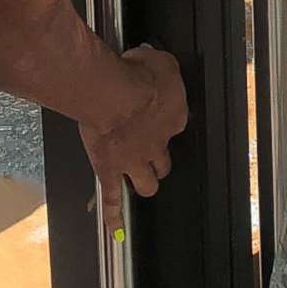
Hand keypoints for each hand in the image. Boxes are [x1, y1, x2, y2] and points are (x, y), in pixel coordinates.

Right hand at [79, 46, 188, 231]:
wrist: (113, 94)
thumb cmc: (136, 74)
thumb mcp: (159, 59)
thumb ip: (160, 66)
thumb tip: (153, 62)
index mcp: (173, 117)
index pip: (176, 124)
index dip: (166, 120)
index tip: (158, 111)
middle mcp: (157, 145)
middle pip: (164, 161)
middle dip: (159, 160)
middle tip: (152, 156)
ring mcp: (134, 161)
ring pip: (147, 184)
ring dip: (144, 183)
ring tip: (139, 183)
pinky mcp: (110, 170)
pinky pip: (113, 197)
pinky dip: (115, 214)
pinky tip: (115, 227)